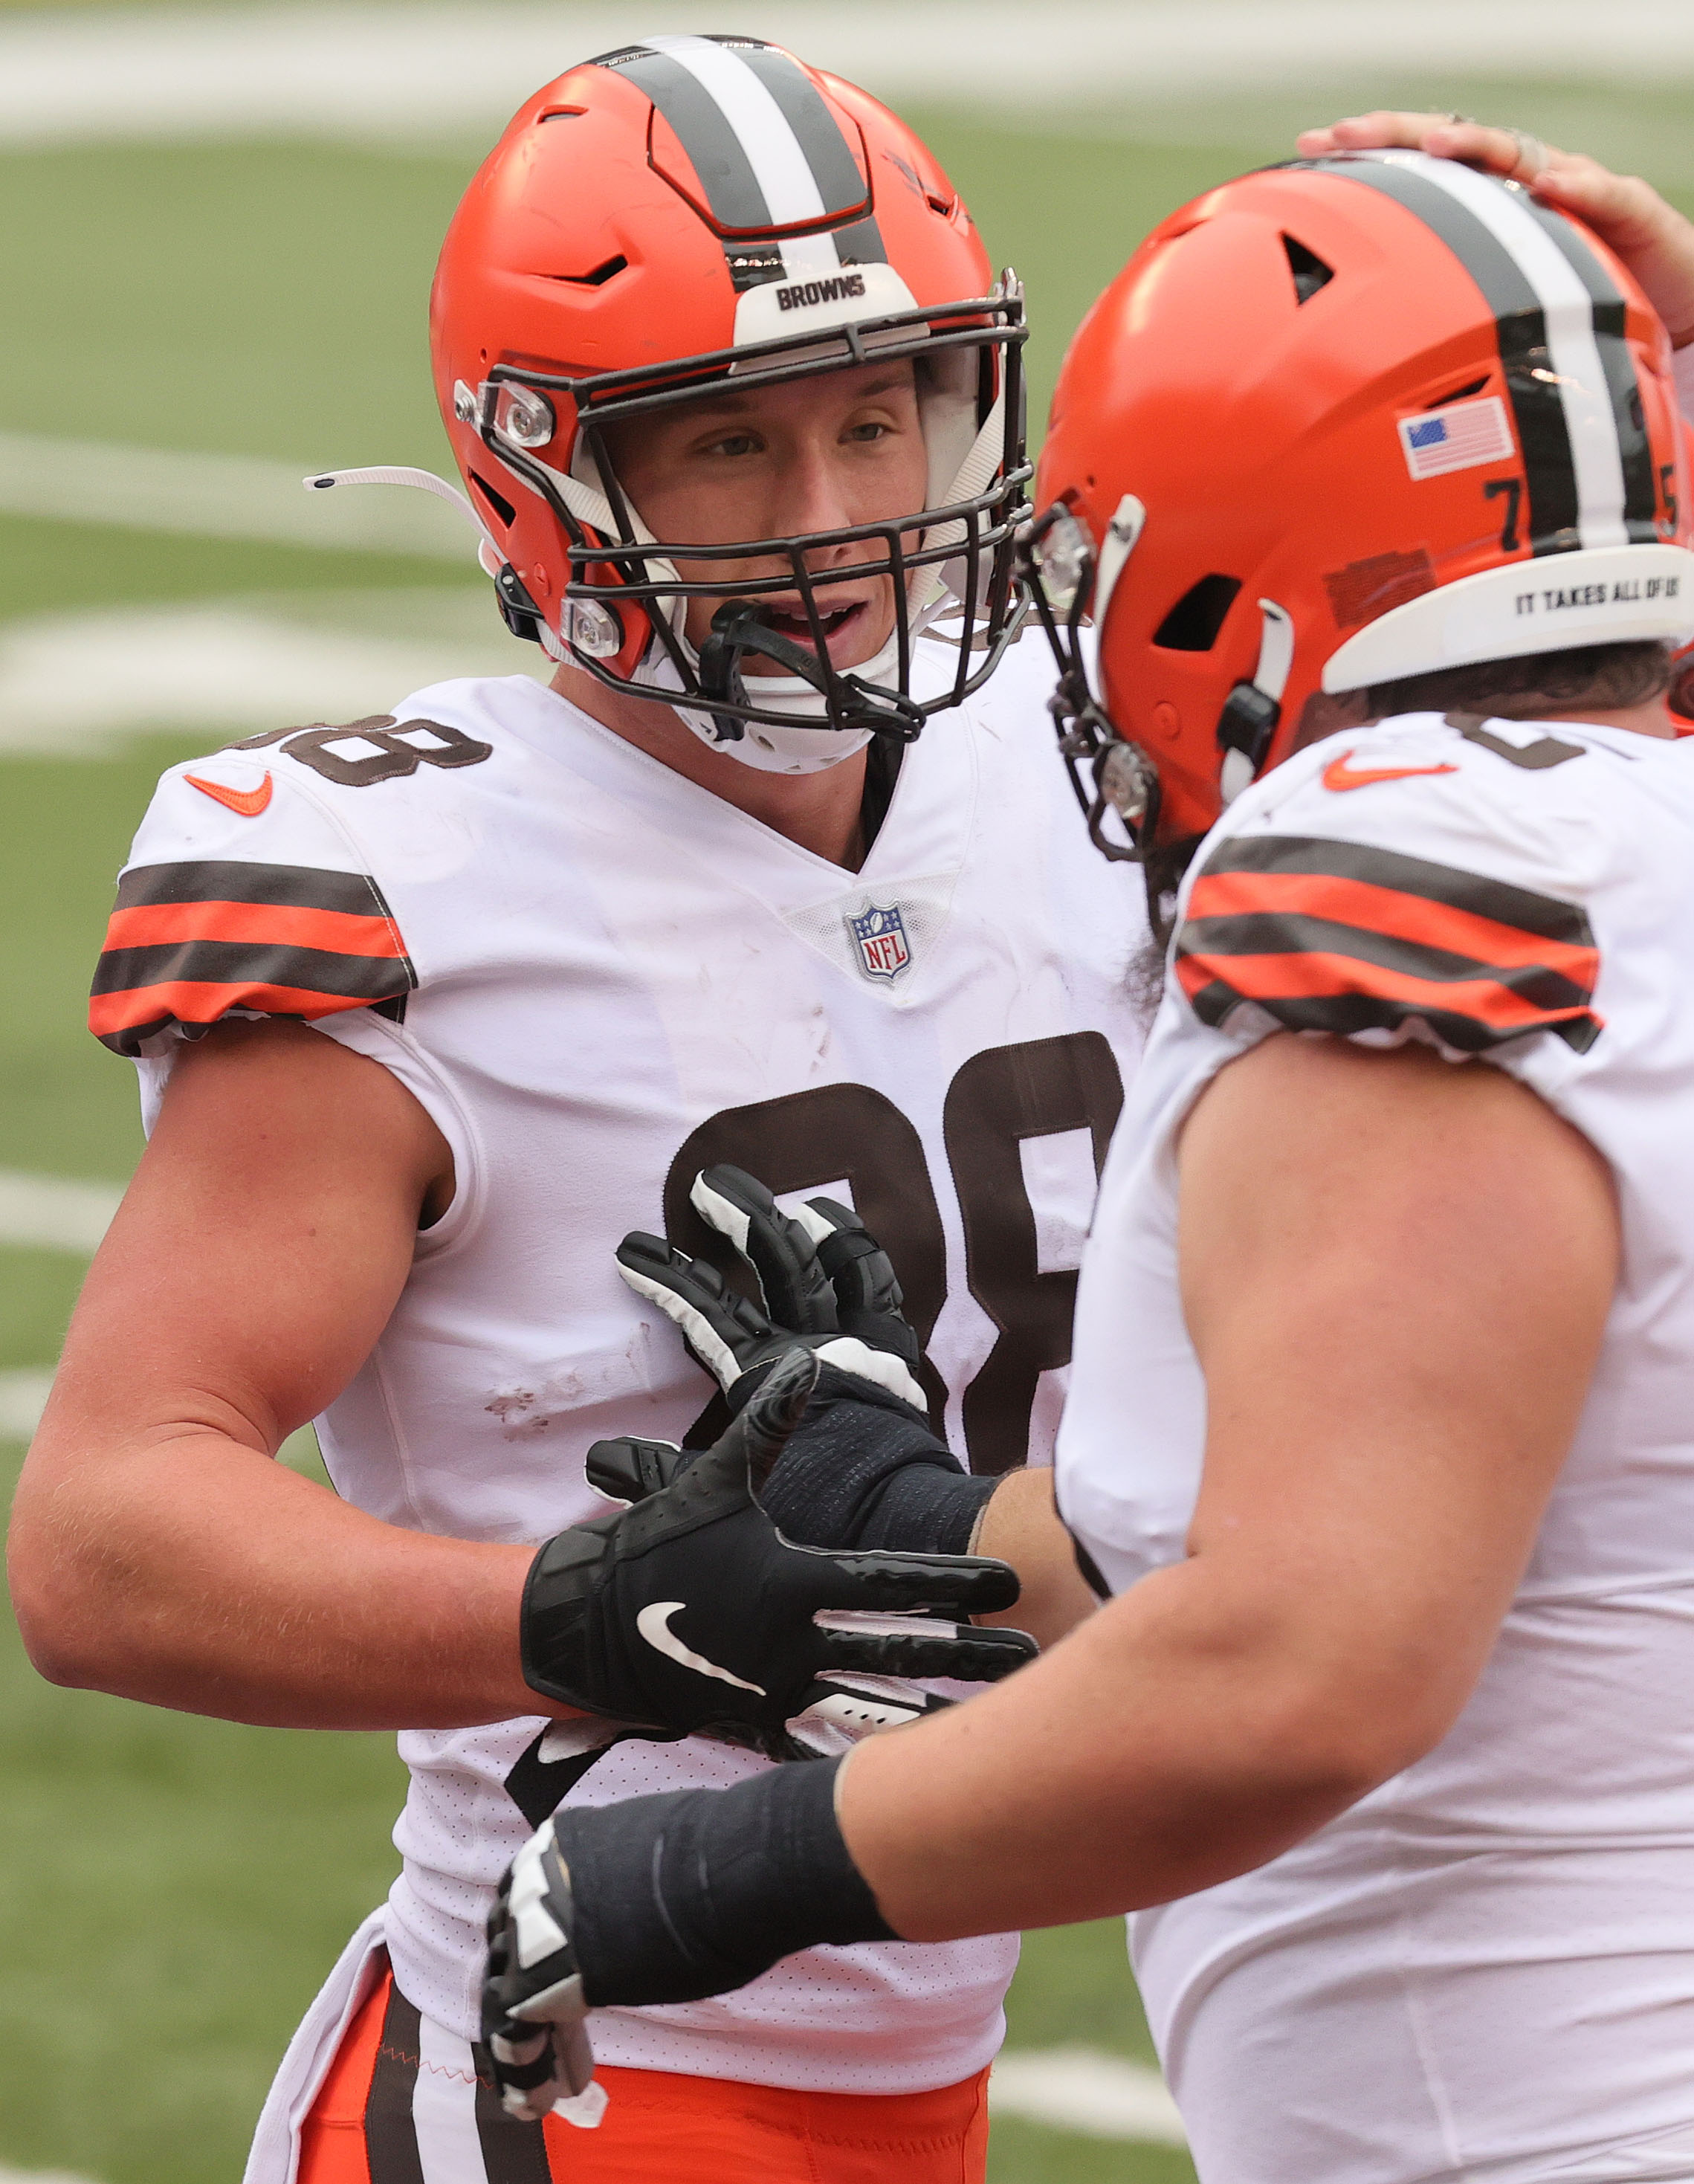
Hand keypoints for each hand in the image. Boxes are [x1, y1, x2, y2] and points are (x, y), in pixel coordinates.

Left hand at [483, 1755, 890, 2121]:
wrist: (728, 1871)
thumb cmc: (717, 1865)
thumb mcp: (650, 1867)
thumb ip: (619, 1893)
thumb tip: (627, 1912)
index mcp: (564, 1845)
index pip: (533, 1907)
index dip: (542, 1954)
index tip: (566, 1988)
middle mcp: (536, 1877)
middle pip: (513, 1950)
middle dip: (531, 2000)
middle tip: (552, 2045)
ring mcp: (531, 1924)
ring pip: (509, 1993)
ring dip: (528, 2045)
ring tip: (544, 2090)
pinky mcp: (537, 1973)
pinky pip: (516, 2030)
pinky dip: (525, 2070)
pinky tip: (540, 2100)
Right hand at [522, 1348, 1035, 1758]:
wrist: (588, 1627)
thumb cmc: (656, 1547)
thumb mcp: (712, 1483)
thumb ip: (765, 1429)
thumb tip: (804, 1368)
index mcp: (792, 1583)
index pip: (891, 1582)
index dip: (954, 1581)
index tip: (1010, 1584)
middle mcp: (793, 1643)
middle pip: (900, 1650)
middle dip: (971, 1655)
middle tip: (1033, 1658)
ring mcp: (775, 1691)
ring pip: (873, 1706)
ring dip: (933, 1711)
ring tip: (991, 1722)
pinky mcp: (753, 1725)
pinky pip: (818, 1746)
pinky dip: (863, 1759)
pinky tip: (911, 1774)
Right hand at [614, 1165, 1002, 1558]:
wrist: (894, 1526)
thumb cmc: (806, 1515)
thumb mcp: (719, 1498)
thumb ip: (657, 1474)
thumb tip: (600, 1462)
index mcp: (762, 1373)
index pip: (704, 1308)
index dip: (666, 1276)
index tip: (631, 1249)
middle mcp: (811, 1343)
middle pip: (773, 1258)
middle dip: (736, 1215)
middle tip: (706, 1184)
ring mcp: (856, 1341)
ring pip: (830, 1260)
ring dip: (805, 1224)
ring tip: (786, 1201)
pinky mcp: (891, 1352)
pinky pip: (878, 1286)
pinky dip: (859, 1254)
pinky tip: (846, 1235)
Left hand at [1295, 113, 1693, 346]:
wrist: (1668, 315)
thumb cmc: (1571, 311)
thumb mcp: (1487, 315)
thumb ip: (1432, 312)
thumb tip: (1348, 347)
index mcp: (1485, 206)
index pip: (1418, 166)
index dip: (1369, 152)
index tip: (1310, 145)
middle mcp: (1524, 184)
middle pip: (1456, 144)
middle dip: (1401, 133)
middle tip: (1351, 131)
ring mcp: (1577, 190)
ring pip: (1521, 158)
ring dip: (1477, 148)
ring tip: (1436, 145)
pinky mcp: (1631, 210)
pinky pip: (1604, 196)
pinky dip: (1577, 189)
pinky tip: (1548, 186)